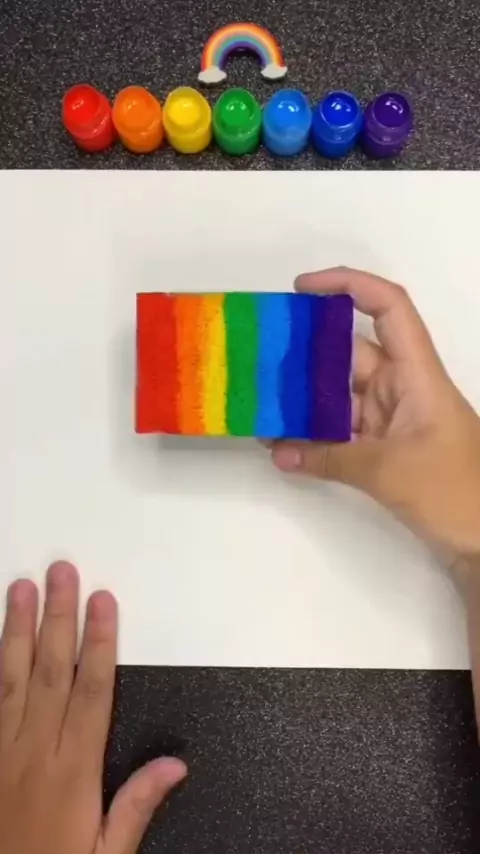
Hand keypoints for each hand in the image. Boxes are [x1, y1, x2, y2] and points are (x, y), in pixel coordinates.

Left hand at [0, 562, 186, 853]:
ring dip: (18, 629)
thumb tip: (176, 764)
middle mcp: (35, 751)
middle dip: (58, 617)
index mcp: (73, 770)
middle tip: (61, 573)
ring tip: (21, 588)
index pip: (91, 691)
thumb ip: (137, 805)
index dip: (99, 642)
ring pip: (13, 677)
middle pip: (51, 671)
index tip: (102, 601)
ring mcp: (3, 750)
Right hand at [270, 267, 479, 556]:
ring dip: (303, 401)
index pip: (388, 307)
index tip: (302, 289)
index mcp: (417, 373)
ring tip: (259, 404)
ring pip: (340, 395)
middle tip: (258, 356)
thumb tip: (279, 453)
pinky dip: (314, 435)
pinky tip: (281, 443)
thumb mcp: (389, 471)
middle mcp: (402, 387)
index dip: (348, 285)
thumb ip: (328, 458)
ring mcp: (392, 418)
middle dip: (305, 353)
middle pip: (349, 353)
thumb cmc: (456, 492)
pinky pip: (341, 430)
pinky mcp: (384, 447)